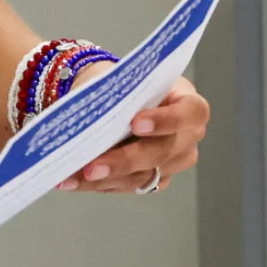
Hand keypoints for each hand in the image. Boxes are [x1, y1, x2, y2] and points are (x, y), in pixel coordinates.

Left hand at [56, 74, 209, 193]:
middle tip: (93, 166)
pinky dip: (101, 184)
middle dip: (125, 160)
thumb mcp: (125, 80)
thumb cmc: (125, 85)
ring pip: (145, 176)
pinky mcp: (156, 180)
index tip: (135, 122)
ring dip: (106, 178)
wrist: (115, 98)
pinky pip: (131, 187)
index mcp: (188, 103)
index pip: (192, 113)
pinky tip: (77, 180)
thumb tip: (94, 115)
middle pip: (163, 152)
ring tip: (74, 176)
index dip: (167, 120)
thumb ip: (120, 94)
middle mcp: (187, 136)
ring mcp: (174, 162)